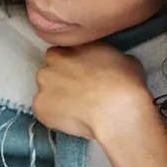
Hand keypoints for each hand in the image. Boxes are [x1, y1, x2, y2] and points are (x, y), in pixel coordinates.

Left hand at [32, 42, 152, 139]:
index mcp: (77, 46)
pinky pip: (43, 111)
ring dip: (55, 97)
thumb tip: (111, 67)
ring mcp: (45, 82)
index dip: (71, 65)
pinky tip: (70, 121)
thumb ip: (109, 60)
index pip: (64, 52)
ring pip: (45, 89)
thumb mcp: (127, 61)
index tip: (79, 76)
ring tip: (74, 110)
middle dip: (60, 80)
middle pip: (50, 68)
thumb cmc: (126, 85)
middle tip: (77, 94)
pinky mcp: (39, 105)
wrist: (116, 110)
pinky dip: (53, 116)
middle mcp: (56, 59)